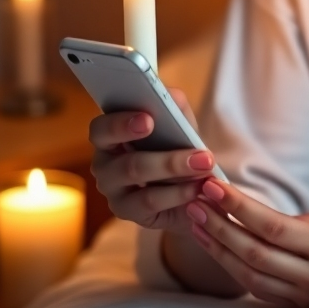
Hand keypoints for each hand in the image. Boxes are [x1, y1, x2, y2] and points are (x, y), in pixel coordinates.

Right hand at [89, 88, 217, 232]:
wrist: (185, 186)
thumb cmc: (175, 147)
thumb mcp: (179, 126)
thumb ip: (174, 109)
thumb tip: (172, 96)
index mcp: (109, 137)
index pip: (101, 129)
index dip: (120, 124)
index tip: (149, 120)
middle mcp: (104, 165)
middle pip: (126, 164)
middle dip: (168, 160)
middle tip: (201, 156)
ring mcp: (113, 191)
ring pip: (141, 185)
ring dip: (178, 175)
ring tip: (206, 168)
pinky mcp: (125, 211)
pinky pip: (149, 202)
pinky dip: (177, 194)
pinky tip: (198, 188)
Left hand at [186, 180, 308, 307]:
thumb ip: (304, 220)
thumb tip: (259, 217)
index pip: (274, 228)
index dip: (240, 208)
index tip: (215, 187)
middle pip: (254, 252)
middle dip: (220, 224)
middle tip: (195, 200)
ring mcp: (306, 296)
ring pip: (248, 274)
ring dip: (217, 247)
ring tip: (196, 221)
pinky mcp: (297, 306)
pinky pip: (255, 287)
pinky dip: (229, 266)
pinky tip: (215, 245)